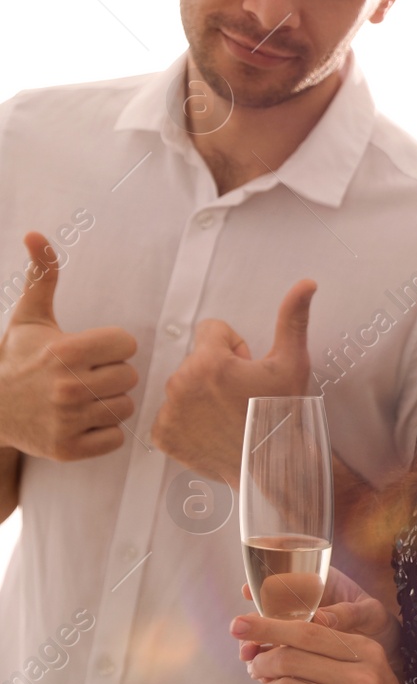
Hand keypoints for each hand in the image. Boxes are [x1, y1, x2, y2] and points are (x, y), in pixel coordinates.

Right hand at [0, 232, 137, 459]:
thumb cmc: (20, 359)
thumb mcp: (30, 317)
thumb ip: (42, 275)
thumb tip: (38, 234)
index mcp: (65, 351)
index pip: (127, 345)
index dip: (112, 347)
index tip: (91, 352)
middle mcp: (67, 386)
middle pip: (130, 377)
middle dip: (112, 375)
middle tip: (85, 377)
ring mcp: (67, 420)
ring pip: (125, 407)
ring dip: (109, 403)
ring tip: (82, 399)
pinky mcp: (67, 449)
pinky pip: (115, 438)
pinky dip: (103, 433)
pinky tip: (81, 422)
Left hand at [151, 279, 315, 483]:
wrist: (276, 465)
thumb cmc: (285, 413)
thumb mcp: (292, 362)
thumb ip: (292, 318)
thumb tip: (307, 282)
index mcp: (208, 362)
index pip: (212, 330)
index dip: (235, 348)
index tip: (248, 371)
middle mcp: (180, 384)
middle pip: (197, 360)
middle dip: (218, 372)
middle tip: (242, 396)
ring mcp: (168, 412)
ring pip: (184, 386)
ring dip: (202, 395)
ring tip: (229, 415)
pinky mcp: (163, 436)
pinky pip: (171, 414)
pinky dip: (189, 422)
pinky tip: (212, 431)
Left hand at [232, 611, 416, 683]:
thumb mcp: (368, 666)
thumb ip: (330, 651)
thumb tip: (273, 643)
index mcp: (366, 651)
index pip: (308, 630)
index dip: (267, 626)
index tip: (239, 625)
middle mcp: (361, 677)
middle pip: (290, 658)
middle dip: (261, 662)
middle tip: (255, 669)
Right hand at [240, 566, 401, 675]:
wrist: (386, 649)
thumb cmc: (379, 622)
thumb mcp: (370, 613)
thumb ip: (346, 613)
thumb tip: (320, 619)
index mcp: (320, 581)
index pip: (286, 575)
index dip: (262, 581)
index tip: (246, 591)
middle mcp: (303, 602)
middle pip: (268, 609)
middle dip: (253, 622)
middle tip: (243, 634)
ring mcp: (297, 627)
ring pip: (267, 634)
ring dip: (255, 646)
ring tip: (250, 660)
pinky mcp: (296, 651)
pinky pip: (276, 655)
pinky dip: (267, 666)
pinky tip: (263, 677)